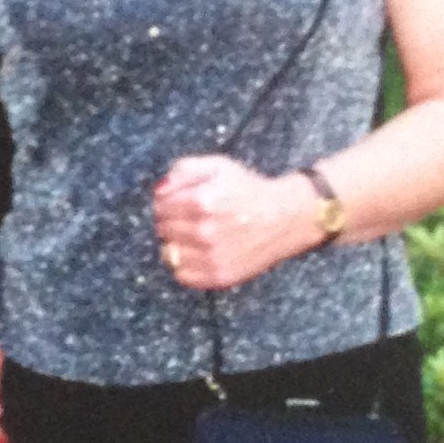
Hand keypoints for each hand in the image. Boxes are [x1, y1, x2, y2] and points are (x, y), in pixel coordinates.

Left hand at [153, 157, 315, 289]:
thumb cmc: (249, 191)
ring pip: (169, 253)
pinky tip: (200, 253)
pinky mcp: (219, 276)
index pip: (159, 206)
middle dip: (171, 221)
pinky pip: (182, 275)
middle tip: (191, 219)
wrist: (284, 218)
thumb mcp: (219, 166)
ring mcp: (212, 256)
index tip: (179, 203)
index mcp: (202, 201)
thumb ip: (184, 170)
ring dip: (177, 243)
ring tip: (196, 236)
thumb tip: (159, 190)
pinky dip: (185, 265)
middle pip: (162, 229)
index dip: (166, 202)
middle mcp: (205, 231)